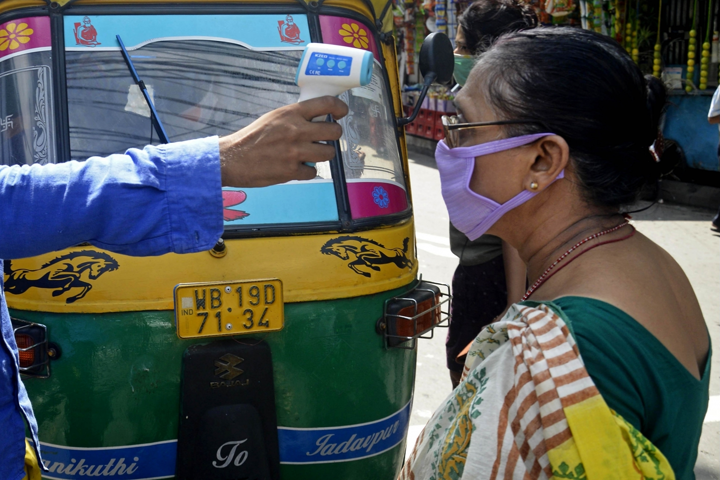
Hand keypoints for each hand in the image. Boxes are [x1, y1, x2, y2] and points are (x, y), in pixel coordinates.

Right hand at [219, 96, 347, 186]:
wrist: (232, 158)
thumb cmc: (252, 138)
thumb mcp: (273, 118)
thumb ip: (294, 118)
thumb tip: (316, 119)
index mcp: (291, 113)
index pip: (326, 104)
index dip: (339, 107)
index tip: (341, 112)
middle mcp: (296, 130)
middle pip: (334, 131)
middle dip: (333, 136)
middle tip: (326, 138)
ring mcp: (295, 152)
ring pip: (328, 153)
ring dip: (322, 154)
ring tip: (310, 154)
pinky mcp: (292, 171)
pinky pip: (313, 172)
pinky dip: (307, 171)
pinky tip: (296, 167)